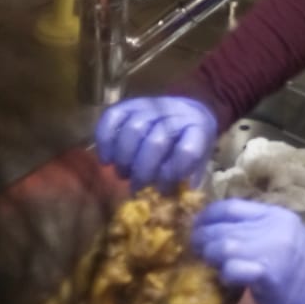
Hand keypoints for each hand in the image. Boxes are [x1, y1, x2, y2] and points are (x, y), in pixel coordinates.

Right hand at [94, 96, 217, 192]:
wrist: (188, 111)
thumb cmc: (190, 142)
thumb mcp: (200, 158)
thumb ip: (189, 176)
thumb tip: (178, 199)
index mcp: (198, 129)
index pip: (187, 152)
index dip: (172, 175)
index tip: (163, 190)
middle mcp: (175, 114)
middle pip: (156, 142)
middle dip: (143, 171)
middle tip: (137, 187)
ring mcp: (152, 106)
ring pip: (133, 129)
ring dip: (124, 158)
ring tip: (123, 174)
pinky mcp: (130, 104)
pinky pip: (112, 117)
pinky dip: (105, 140)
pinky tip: (106, 159)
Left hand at [191, 199, 304, 303]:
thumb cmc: (304, 272)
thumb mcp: (283, 239)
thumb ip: (255, 232)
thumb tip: (218, 234)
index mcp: (275, 215)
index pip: (230, 206)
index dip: (207, 216)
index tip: (196, 227)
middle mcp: (272, 226)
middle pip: (223, 225)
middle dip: (202, 238)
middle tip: (195, 250)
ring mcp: (271, 248)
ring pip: (223, 245)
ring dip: (210, 256)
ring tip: (210, 265)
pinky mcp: (268, 272)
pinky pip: (233, 268)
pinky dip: (225, 274)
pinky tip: (228, 281)